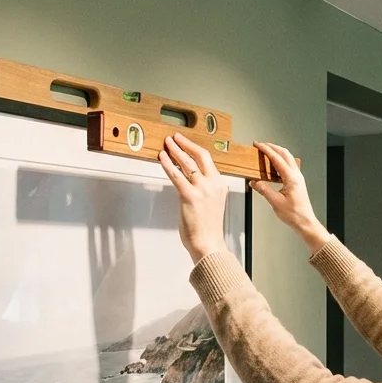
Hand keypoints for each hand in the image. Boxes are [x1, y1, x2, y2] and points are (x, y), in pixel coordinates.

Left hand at [159, 133, 228, 263]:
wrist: (208, 244)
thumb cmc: (207, 229)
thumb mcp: (211, 204)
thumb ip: (203, 190)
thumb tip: (187, 179)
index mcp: (219, 185)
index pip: (207, 160)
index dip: (194, 148)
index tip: (185, 142)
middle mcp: (213, 184)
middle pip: (200, 156)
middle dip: (185, 144)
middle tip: (174, 138)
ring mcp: (202, 190)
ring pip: (187, 163)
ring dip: (175, 151)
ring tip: (166, 144)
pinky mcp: (189, 196)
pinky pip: (176, 175)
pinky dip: (167, 165)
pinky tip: (161, 158)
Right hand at [252, 143, 330, 254]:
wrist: (305, 222)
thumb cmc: (295, 214)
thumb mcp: (275, 202)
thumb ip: (264, 190)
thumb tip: (254, 182)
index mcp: (291, 178)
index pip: (277, 159)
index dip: (266, 150)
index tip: (258, 145)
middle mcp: (296, 175)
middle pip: (284, 154)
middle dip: (272, 147)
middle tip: (261, 145)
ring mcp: (298, 178)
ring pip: (288, 158)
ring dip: (277, 153)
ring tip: (266, 152)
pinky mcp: (297, 182)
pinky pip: (289, 166)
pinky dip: (280, 161)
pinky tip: (273, 166)